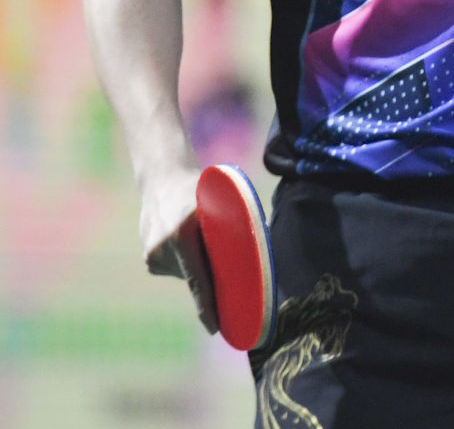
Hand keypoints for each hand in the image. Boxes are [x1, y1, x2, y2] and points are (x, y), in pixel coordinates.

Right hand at [140, 165, 217, 333]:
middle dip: (211, 283)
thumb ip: (229, 229)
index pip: (198, 278)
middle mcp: (164, 244)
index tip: (214, 327)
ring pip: (187, 274)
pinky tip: (182, 241)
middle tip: (224, 284)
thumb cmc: (201, 189)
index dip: (207, 306)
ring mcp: (153, 252)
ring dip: (197, 266)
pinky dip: (185, 262)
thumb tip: (254, 259)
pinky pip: (176, 270)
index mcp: (184, 231)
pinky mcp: (149, 258)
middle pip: (196, 277)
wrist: (162, 177)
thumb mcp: (218, 202)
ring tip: (196, 238)